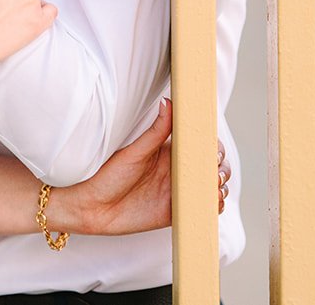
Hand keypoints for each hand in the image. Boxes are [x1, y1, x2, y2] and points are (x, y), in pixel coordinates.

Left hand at [46, 100, 231, 235]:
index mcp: (169, 150)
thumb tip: (169, 101)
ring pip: (214, 186)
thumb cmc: (107, 175)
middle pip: (214, 165)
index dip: (214, 147)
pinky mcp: (178, 212)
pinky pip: (204, 208)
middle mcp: (178, 170)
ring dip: (221, 186)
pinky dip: (214, 205)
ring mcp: (179, 191)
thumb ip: (156, 131)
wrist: (92, 207)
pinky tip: (210, 202)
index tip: (214, 151)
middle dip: (222, 167)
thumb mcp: (134, 151)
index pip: (202, 144)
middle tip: (215, 172)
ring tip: (212, 187)